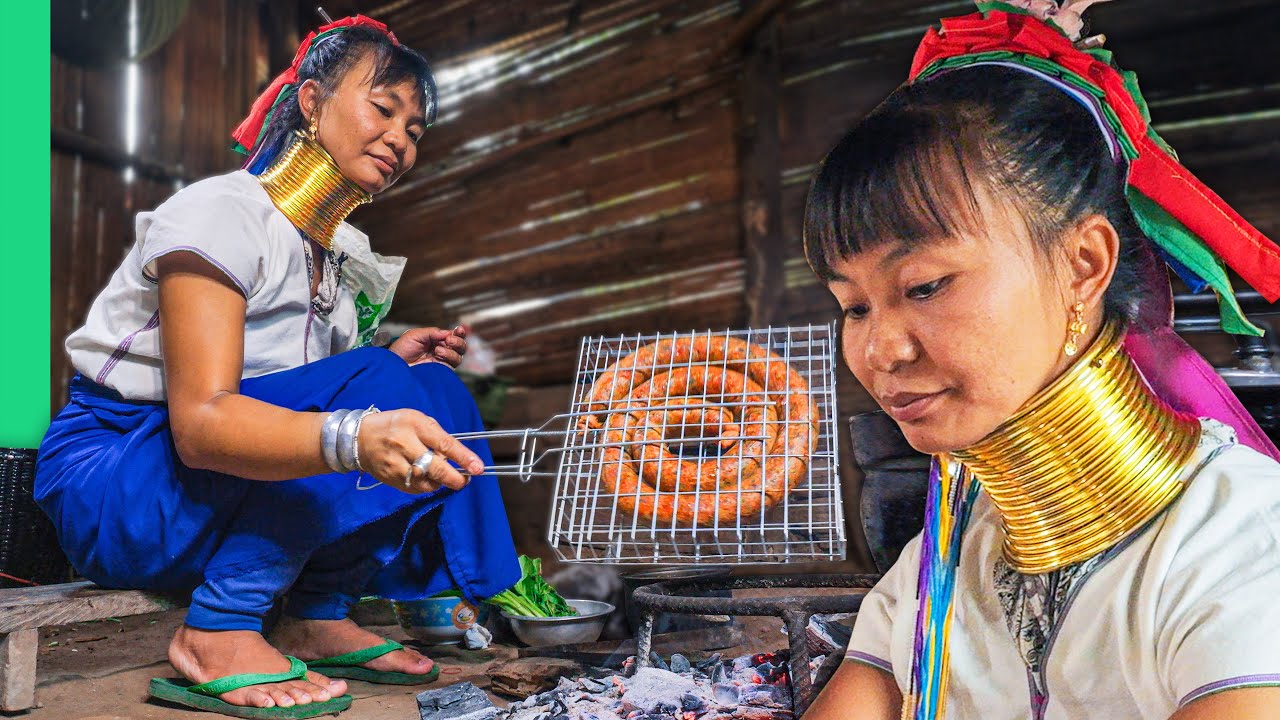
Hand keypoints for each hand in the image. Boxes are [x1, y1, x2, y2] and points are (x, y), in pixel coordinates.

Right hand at [356, 409, 482, 493]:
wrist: (358, 438)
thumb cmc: (394, 425)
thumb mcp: (416, 419)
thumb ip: (436, 436)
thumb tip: (456, 457)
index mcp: (413, 425)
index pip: (444, 443)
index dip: (463, 457)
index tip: (478, 467)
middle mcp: (403, 445)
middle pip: (434, 468)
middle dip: (454, 478)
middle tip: (465, 480)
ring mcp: (395, 464)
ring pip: (425, 482)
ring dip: (440, 482)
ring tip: (442, 474)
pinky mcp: (390, 479)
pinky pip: (415, 489)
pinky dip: (426, 486)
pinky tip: (427, 478)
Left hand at [388, 325, 468, 367]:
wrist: (393, 366)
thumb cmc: (400, 350)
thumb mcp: (415, 335)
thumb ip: (431, 332)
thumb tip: (447, 333)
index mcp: (436, 341)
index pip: (453, 336)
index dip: (459, 333)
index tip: (459, 330)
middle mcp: (441, 351)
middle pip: (460, 348)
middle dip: (458, 342)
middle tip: (449, 340)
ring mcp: (440, 363)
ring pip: (458, 358)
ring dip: (451, 352)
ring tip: (438, 350)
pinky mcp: (439, 373)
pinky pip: (451, 367)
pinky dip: (447, 359)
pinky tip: (437, 355)